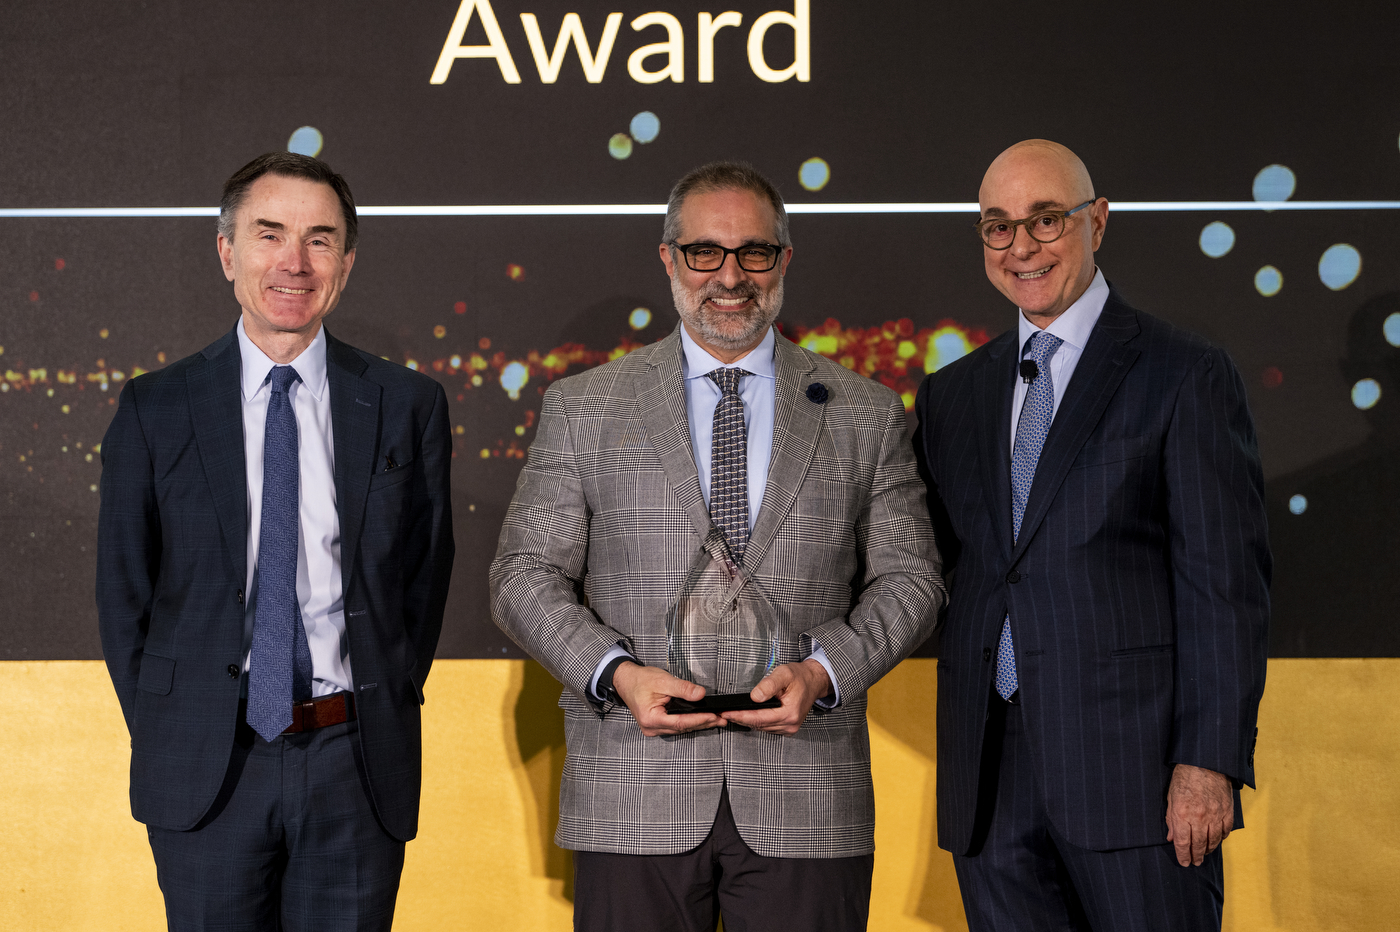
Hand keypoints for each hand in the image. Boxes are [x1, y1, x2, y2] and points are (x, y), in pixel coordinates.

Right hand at [611, 661, 725, 735]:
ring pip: (680, 729)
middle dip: (703, 723)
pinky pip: (676, 726)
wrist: (626, 680)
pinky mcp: (656, 726)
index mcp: (651, 718)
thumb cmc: (641, 680)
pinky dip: (689, 722)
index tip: (714, 717)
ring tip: (716, 720)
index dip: (699, 719)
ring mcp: (653, 729)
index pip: (681, 722)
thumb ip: (683, 689)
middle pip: (682, 728)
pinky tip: (700, 720)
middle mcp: (651, 728)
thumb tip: (701, 694)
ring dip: (698, 724)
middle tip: (721, 719)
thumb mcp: (664, 681)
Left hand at [720, 659, 831, 734]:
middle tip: (722, 714)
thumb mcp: (784, 674)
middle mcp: (790, 724)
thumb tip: (754, 697)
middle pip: (759, 725)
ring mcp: (790, 727)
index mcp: (790, 713)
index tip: (726, 713)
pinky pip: (768, 727)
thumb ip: (769, 685)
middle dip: (740, 719)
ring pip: (762, 728)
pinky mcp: (788, 727)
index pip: (759, 718)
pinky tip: (747, 716)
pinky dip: (756, 722)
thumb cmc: (799, 676)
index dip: (741, 716)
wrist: (814, 681)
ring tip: (731, 715)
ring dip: (747, 722)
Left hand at [1165, 763, 1233, 865]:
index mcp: (1182, 814)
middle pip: (1198, 844)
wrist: (1204, 762)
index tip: (1184, 862)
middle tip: (1195, 862)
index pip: (1182, 842)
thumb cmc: (1184, 778)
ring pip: (1213, 840)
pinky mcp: (1227, 810)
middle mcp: (1199, 817)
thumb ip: (1171, 819)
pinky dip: (1221, 838)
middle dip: (1196, 856)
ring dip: (1209, 850)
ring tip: (1205, 854)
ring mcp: (1215, 815)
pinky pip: (1225, 830)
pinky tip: (1217, 841)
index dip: (1183, 855)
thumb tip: (1171, 838)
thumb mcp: (1171, 797)